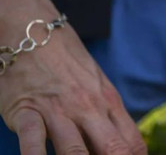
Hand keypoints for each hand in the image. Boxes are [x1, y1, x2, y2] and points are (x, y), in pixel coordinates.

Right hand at [0, 0, 146, 154]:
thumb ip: (109, 115)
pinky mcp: (27, 111)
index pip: (132, 143)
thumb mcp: (96, 85)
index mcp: (109, 102)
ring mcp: (58, 110)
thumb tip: (127, 146)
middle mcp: (88, 108)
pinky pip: (32, 143)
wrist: (32, 30)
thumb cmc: (66, 63)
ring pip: (75, 152)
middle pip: (111, 149)